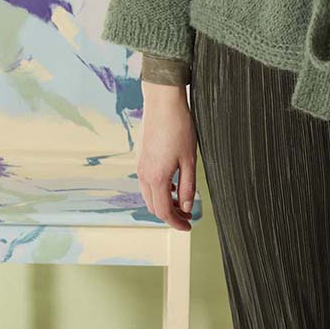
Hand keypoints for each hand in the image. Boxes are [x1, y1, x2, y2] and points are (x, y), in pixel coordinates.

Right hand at [137, 83, 196, 231]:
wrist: (162, 102)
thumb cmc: (179, 127)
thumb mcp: (189, 159)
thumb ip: (187, 186)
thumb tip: (186, 208)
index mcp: (156, 178)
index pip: (163, 211)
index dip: (176, 223)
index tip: (188, 227)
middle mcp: (143, 174)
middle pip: (153, 206)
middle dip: (170, 215)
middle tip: (187, 216)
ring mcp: (140, 165)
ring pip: (149, 195)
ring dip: (163, 202)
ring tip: (181, 201)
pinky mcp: (141, 157)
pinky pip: (147, 182)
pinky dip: (158, 190)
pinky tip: (172, 183)